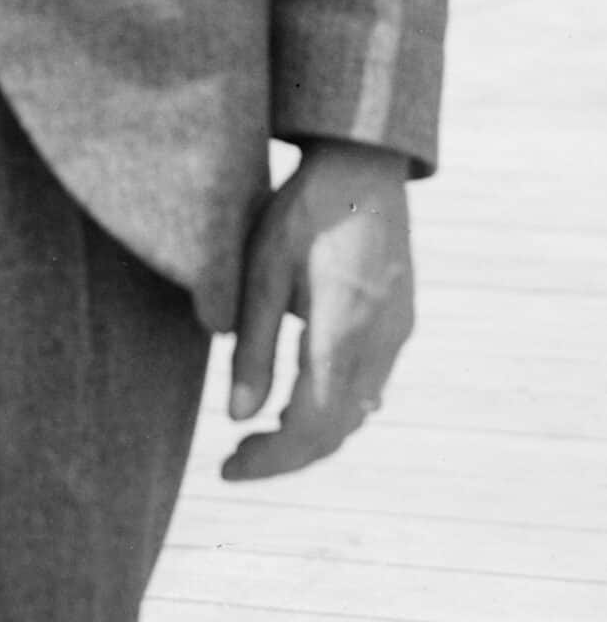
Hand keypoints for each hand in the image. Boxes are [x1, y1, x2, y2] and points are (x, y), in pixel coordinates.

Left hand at [223, 139, 412, 481]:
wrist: (363, 162)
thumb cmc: (303, 209)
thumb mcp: (262, 270)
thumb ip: (252, 346)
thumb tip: (237, 418)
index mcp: (341, 334)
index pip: (310, 430)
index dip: (270, 460)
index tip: (228, 469)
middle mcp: (379, 344)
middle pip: (336, 432)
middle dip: (285, 455)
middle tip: (237, 458)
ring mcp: (397, 333)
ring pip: (357, 411)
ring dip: (311, 433)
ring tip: (261, 432)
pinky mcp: (402, 320)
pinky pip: (370, 384)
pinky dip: (335, 405)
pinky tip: (301, 395)